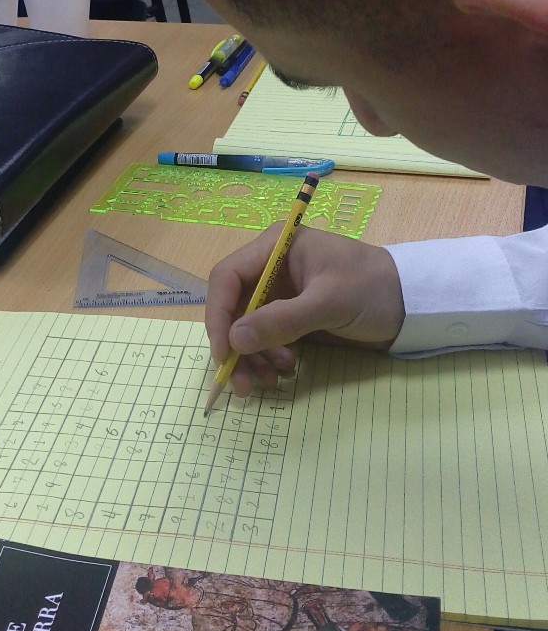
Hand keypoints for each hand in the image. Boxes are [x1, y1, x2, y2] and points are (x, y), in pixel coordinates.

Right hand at [205, 224, 405, 395]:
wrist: (412, 304)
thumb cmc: (373, 289)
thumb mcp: (329, 303)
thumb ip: (281, 321)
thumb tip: (235, 341)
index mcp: (275, 248)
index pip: (226, 278)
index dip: (218, 315)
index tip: (224, 353)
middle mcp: (270, 268)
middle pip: (232, 308)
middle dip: (235, 346)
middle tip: (242, 382)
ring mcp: (279, 294)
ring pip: (245, 329)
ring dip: (251, 358)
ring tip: (270, 380)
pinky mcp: (289, 316)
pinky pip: (264, 339)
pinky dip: (267, 358)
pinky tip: (285, 369)